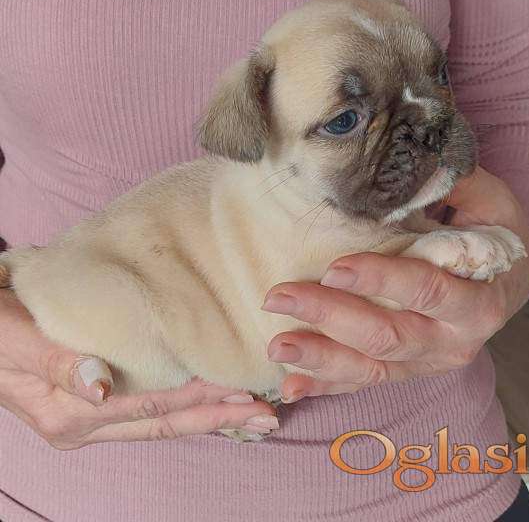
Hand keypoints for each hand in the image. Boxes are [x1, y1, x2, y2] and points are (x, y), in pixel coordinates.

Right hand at [0, 290, 276, 448]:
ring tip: (252, 413)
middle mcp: (85, 421)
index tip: (247, 393)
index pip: (153, 406)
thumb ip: (55, 363)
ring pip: (161, 420)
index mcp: (71, 412)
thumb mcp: (12, 340)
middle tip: (269, 415)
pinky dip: (184, 406)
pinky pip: (148, 409)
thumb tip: (100, 385)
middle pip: (166, 421)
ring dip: (209, 415)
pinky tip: (209, 401)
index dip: (202, 398)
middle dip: (219, 418)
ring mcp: (90, 414)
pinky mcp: (92, 398)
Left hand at [262, 167, 528, 401]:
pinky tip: (289, 386)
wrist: (505, 281)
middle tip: (280, 297)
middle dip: (330, 317)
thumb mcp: (489, 202)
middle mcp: (453, 341)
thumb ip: (455, 184)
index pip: (425, 291)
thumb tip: (410, 161)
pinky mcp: (404, 370)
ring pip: (369, 367)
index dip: (381, 282)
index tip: (333, 269)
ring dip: (319, 358)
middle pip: (387, 335)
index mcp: (478, 301)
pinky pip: (362, 382)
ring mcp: (425, 362)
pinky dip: (325, 385)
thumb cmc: (492, 235)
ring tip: (276, 346)